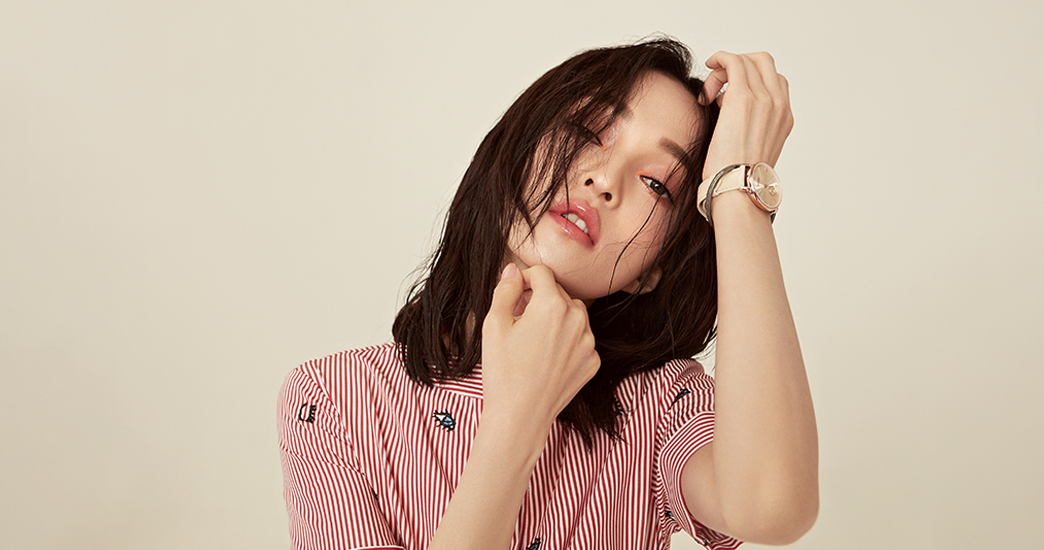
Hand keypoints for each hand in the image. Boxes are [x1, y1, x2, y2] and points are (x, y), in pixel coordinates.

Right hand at [481, 264, 599, 428]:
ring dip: (555, 318)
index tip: (514, 294)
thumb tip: (514, 271)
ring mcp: (589, 342)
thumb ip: (505, 290)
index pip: (542, 273)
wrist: (520, 418)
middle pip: (558, 292)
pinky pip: (580, 339)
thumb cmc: (503, 372)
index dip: (524, 278)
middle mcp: (577, 319)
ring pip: (573, 314)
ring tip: (532, 339)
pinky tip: (546, 357)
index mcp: (552, 305)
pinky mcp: (592, 361)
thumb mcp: (494, 325)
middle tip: (518, 319)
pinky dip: (566, 341)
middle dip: (538, 299)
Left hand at [700, 51, 792, 180]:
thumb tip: (727, 113)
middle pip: (763, 63)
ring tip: (709, 94)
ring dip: (724, 70)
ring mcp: (763, 99)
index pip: (774, 80)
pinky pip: (732, 61)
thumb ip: (750, 127)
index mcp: (784, 117)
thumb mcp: (755, 149)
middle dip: (739, 66)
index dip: (751, 79)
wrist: (739, 187)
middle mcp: (778, 104)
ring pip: (746, 61)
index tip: (729, 94)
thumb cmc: (739, 176)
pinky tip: (709, 66)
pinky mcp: (742, 97)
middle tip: (720, 84)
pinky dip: (719, 59)